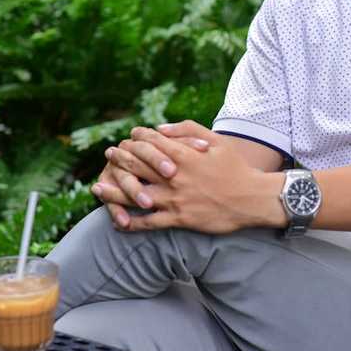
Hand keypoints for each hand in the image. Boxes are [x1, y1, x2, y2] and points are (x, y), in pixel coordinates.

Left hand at [97, 121, 283, 233]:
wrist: (252, 199)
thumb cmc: (236, 168)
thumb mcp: (216, 141)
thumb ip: (188, 130)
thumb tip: (161, 128)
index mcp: (183, 156)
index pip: (151, 143)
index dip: (137, 138)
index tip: (128, 137)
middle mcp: (174, 177)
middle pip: (137, 167)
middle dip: (119, 159)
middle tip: (109, 155)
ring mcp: (175, 199)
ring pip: (135, 196)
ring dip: (114, 192)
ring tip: (98, 188)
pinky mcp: (179, 219)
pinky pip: (149, 222)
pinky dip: (132, 222)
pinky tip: (119, 222)